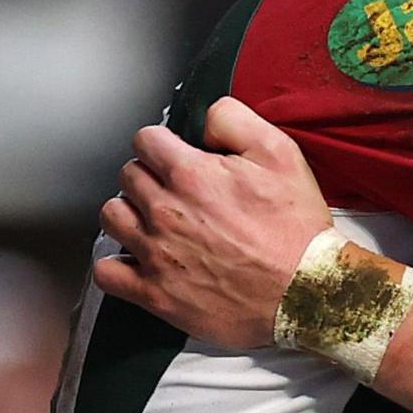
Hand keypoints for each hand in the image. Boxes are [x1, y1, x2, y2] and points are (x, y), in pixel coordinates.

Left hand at [97, 98, 334, 344]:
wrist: (305, 293)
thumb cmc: (295, 229)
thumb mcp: (281, 154)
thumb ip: (234, 121)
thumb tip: (204, 119)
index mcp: (191, 175)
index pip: (145, 140)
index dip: (162, 144)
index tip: (174, 156)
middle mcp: (166, 212)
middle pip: (127, 176)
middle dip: (149, 176)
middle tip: (174, 190)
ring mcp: (157, 254)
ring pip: (112, 217)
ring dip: (129, 213)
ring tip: (154, 221)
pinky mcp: (155, 294)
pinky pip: (107, 272)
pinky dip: (116, 264)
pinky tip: (138, 258)